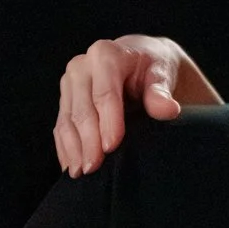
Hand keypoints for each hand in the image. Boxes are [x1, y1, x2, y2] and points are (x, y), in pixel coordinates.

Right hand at [55, 36, 218, 177]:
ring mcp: (69, 84)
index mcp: (106, 54)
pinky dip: (66, 149)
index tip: (112, 147)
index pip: (105, 93)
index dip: (108, 122)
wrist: (139, 61)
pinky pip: (60, 128)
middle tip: (95, 168)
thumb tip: (168, 109)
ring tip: (82, 173)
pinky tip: (73, 167)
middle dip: (89, 141)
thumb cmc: (153, 68)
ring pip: (67, 121)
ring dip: (74, 149)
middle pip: (82, 109)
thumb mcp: (162, 74)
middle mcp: (81, 66)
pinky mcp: (64, 100)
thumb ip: (161, 91)